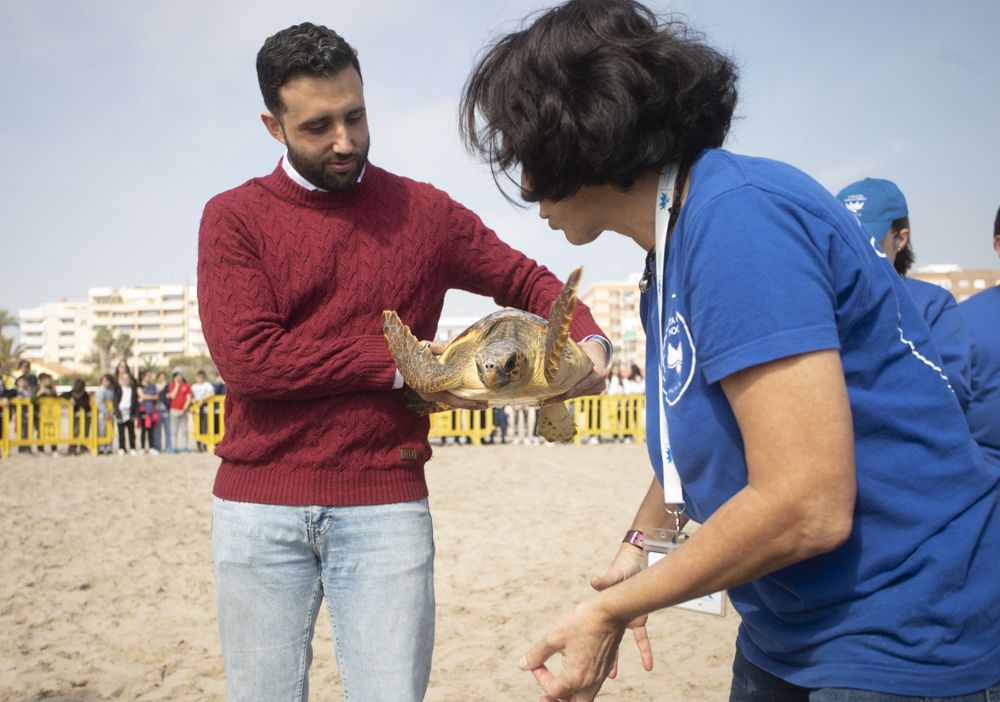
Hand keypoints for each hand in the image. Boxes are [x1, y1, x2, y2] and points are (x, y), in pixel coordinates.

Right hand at [413, 339, 488, 409]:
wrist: (403, 360)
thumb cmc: (414, 354)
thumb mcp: (425, 348)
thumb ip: (438, 347)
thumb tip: (452, 344)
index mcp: (429, 386)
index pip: (450, 397)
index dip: (464, 400)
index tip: (477, 401)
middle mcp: (431, 394)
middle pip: (454, 402)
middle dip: (471, 404)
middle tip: (486, 405)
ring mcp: (433, 395)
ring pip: (453, 402)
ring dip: (468, 403)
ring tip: (484, 404)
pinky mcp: (437, 393)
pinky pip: (451, 398)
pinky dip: (462, 399)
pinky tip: (474, 400)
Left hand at [519, 598, 625, 701]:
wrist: (611, 611)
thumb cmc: (582, 622)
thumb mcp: (553, 637)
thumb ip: (537, 654)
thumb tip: (523, 665)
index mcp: (575, 677)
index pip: (553, 690)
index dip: (540, 678)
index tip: (536, 663)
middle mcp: (590, 681)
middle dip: (558, 701)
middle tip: (546, 696)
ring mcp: (600, 676)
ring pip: (585, 697)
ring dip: (570, 694)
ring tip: (559, 685)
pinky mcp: (606, 667)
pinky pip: (594, 685)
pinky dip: (582, 685)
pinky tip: (576, 671)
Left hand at [546, 339, 608, 403]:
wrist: (597, 354)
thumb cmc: (586, 350)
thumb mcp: (581, 348)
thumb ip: (571, 347)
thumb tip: (560, 338)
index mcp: (600, 373)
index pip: (587, 382)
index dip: (576, 388)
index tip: (566, 393)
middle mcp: (601, 384)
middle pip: (580, 391)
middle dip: (564, 394)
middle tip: (548, 399)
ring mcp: (597, 390)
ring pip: (577, 395)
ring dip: (563, 396)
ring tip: (547, 399)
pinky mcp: (592, 393)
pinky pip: (577, 395)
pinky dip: (566, 396)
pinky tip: (552, 399)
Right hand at [592, 545, 652, 676]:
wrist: (637, 565)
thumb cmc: (621, 569)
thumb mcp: (613, 576)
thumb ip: (605, 580)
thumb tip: (594, 580)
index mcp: (601, 610)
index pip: (589, 628)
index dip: (583, 640)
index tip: (576, 652)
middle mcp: (611, 619)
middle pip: (599, 641)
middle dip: (594, 656)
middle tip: (588, 671)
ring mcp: (624, 621)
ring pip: (617, 646)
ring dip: (615, 660)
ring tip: (611, 676)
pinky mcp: (638, 621)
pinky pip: (642, 639)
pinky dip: (645, 651)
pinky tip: (648, 666)